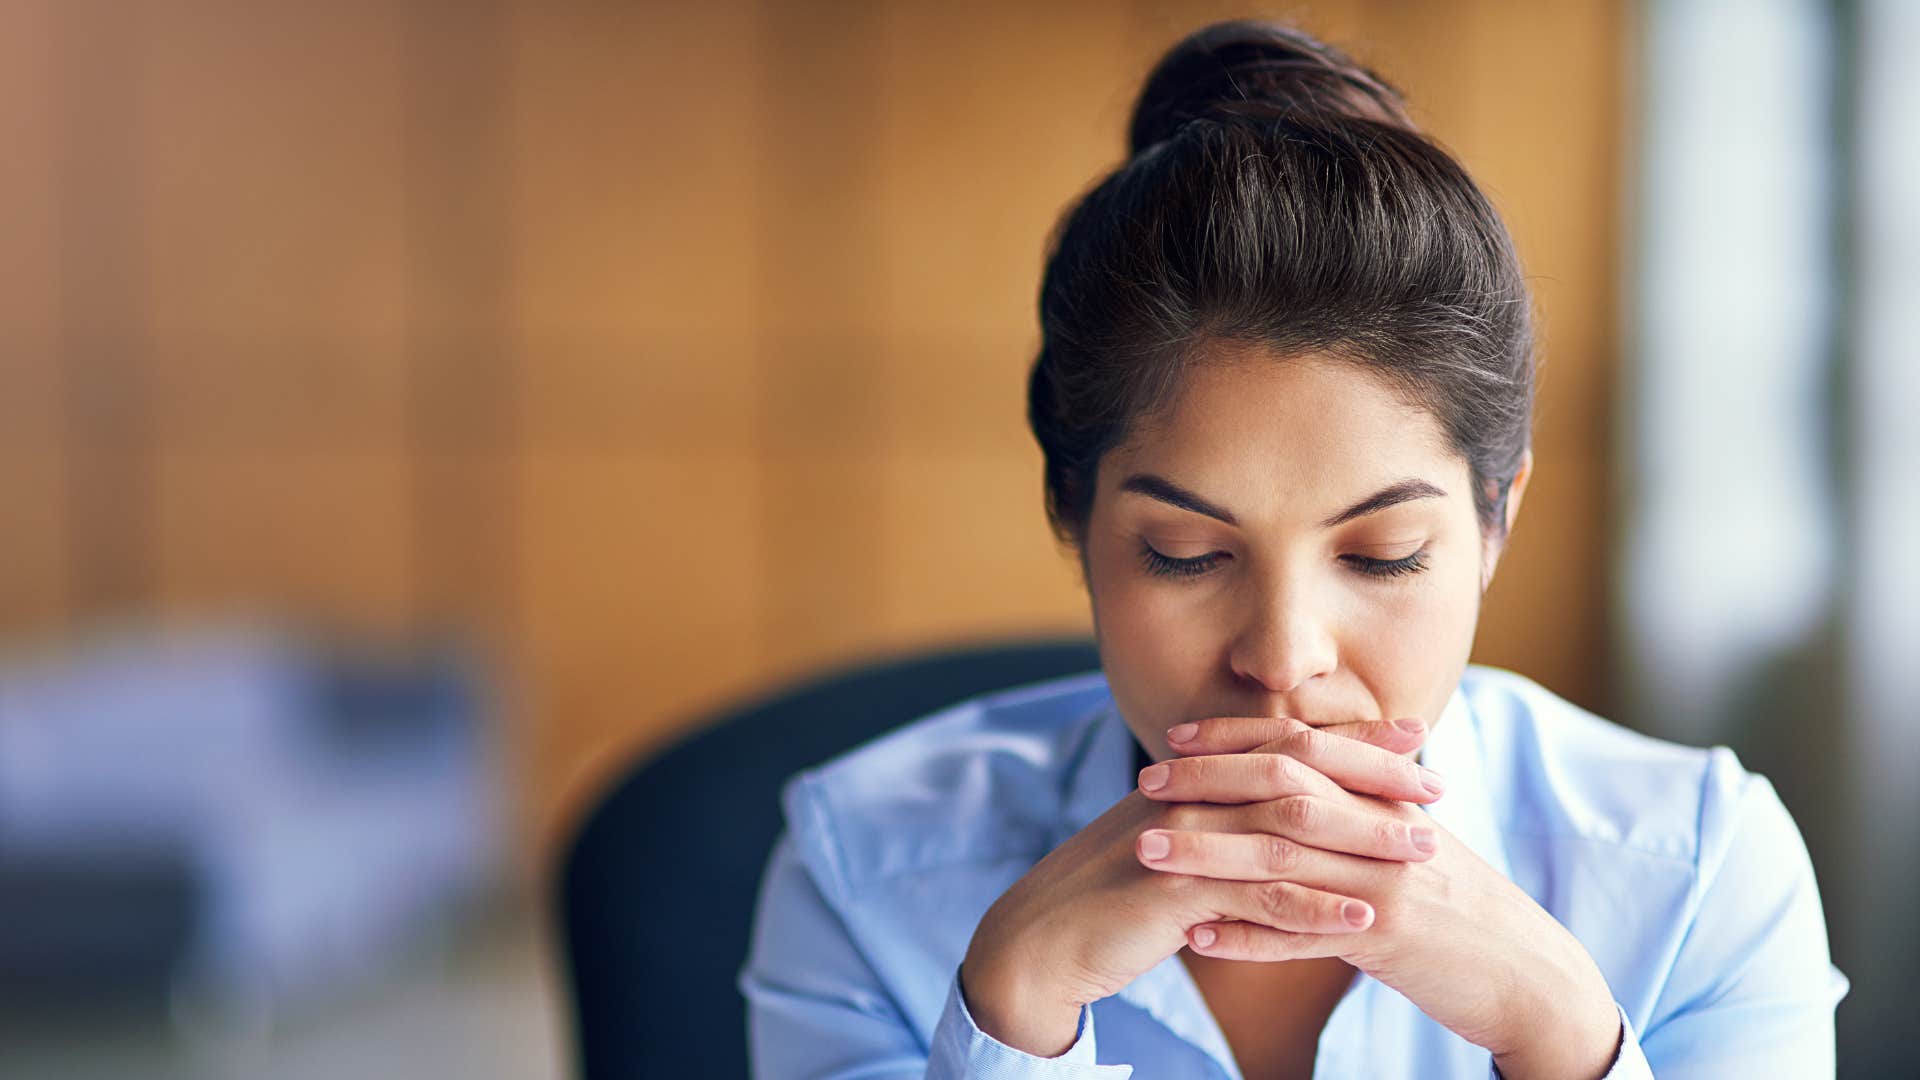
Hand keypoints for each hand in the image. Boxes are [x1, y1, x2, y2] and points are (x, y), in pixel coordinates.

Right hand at [959, 716, 1439, 1057]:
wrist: (1041, 941)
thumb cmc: (1107, 901)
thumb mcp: (1168, 849)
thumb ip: (1216, 824)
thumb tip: (1267, 813)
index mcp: (1192, 781)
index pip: (1283, 744)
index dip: (1348, 738)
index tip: (1410, 736)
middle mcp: (1191, 797)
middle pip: (1297, 772)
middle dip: (1372, 778)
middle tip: (1435, 788)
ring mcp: (1184, 839)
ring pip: (1289, 830)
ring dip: (1361, 840)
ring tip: (1422, 854)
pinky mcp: (1176, 891)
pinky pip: (1260, 897)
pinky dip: (1316, 907)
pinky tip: (1364, 917)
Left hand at [1144, 716, 1623, 1078]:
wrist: (1530, 974)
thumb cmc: (1462, 909)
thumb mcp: (1413, 842)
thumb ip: (1360, 806)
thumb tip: (1302, 772)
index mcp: (1386, 798)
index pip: (1302, 746)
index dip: (1235, 738)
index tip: (1175, 738)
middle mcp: (1384, 828)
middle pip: (1283, 789)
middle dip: (1208, 782)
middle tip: (1145, 783)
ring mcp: (1387, 881)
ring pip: (1283, 857)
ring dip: (1208, 854)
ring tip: (1146, 852)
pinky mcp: (1389, 938)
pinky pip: (1305, 934)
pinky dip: (1248, 936)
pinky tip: (1196, 938)